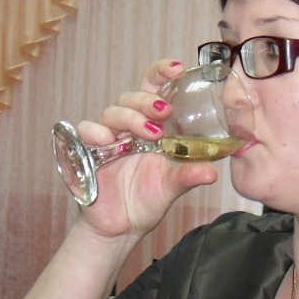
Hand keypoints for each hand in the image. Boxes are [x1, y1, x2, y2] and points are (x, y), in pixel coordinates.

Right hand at [80, 59, 222, 239]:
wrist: (119, 229)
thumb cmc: (146, 202)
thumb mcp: (171, 188)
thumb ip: (188, 175)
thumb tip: (212, 172)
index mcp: (152, 128)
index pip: (153, 88)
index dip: (161, 73)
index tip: (178, 69)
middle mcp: (129, 128)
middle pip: (132, 96)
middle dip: (147, 99)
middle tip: (164, 112)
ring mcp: (108, 138)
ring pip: (113, 111)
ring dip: (130, 117)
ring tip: (148, 134)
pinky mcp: (88, 151)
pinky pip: (86, 130)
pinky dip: (96, 131)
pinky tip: (109, 141)